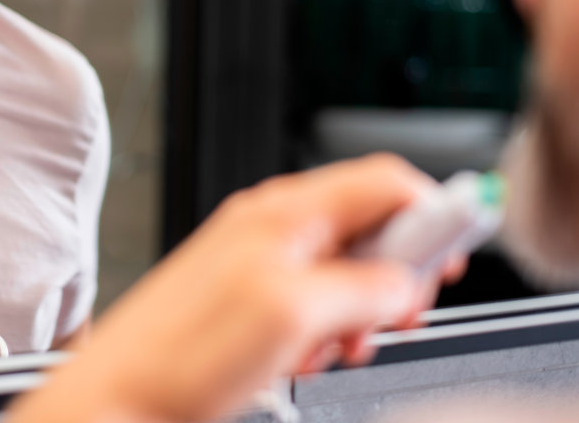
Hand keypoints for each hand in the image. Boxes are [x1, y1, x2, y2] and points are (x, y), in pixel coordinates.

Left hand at [9, 154, 450, 422]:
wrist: (120, 396)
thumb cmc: (182, 353)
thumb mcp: (293, 313)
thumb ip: (361, 286)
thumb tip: (405, 281)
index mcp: (283, 212)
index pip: (382, 181)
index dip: (432, 213)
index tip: (458, 254)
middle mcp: (271, 227)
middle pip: (370, 226)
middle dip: (398, 273)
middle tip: (400, 317)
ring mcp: (257, 261)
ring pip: (345, 269)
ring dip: (363, 309)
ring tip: (342, 347)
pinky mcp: (247, 298)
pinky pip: (313, 300)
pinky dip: (329, 327)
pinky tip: (310, 357)